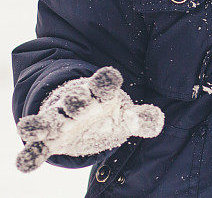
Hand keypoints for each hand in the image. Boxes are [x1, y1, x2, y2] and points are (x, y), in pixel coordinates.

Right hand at [15, 66, 163, 172]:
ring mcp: (60, 122)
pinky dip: (30, 155)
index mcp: (98, 96)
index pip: (103, 86)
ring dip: (40, 124)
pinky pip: (38, 147)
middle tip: (75, 101)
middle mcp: (76, 105)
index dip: (106, 81)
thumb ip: (142, 119)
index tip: (110, 76)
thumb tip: (158, 121)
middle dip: (75, 100)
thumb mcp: (126, 115)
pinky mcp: (49, 140)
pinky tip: (24, 164)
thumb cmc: (107, 112)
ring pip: (49, 120)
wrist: (80, 115)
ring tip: (28, 128)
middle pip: (74, 100)